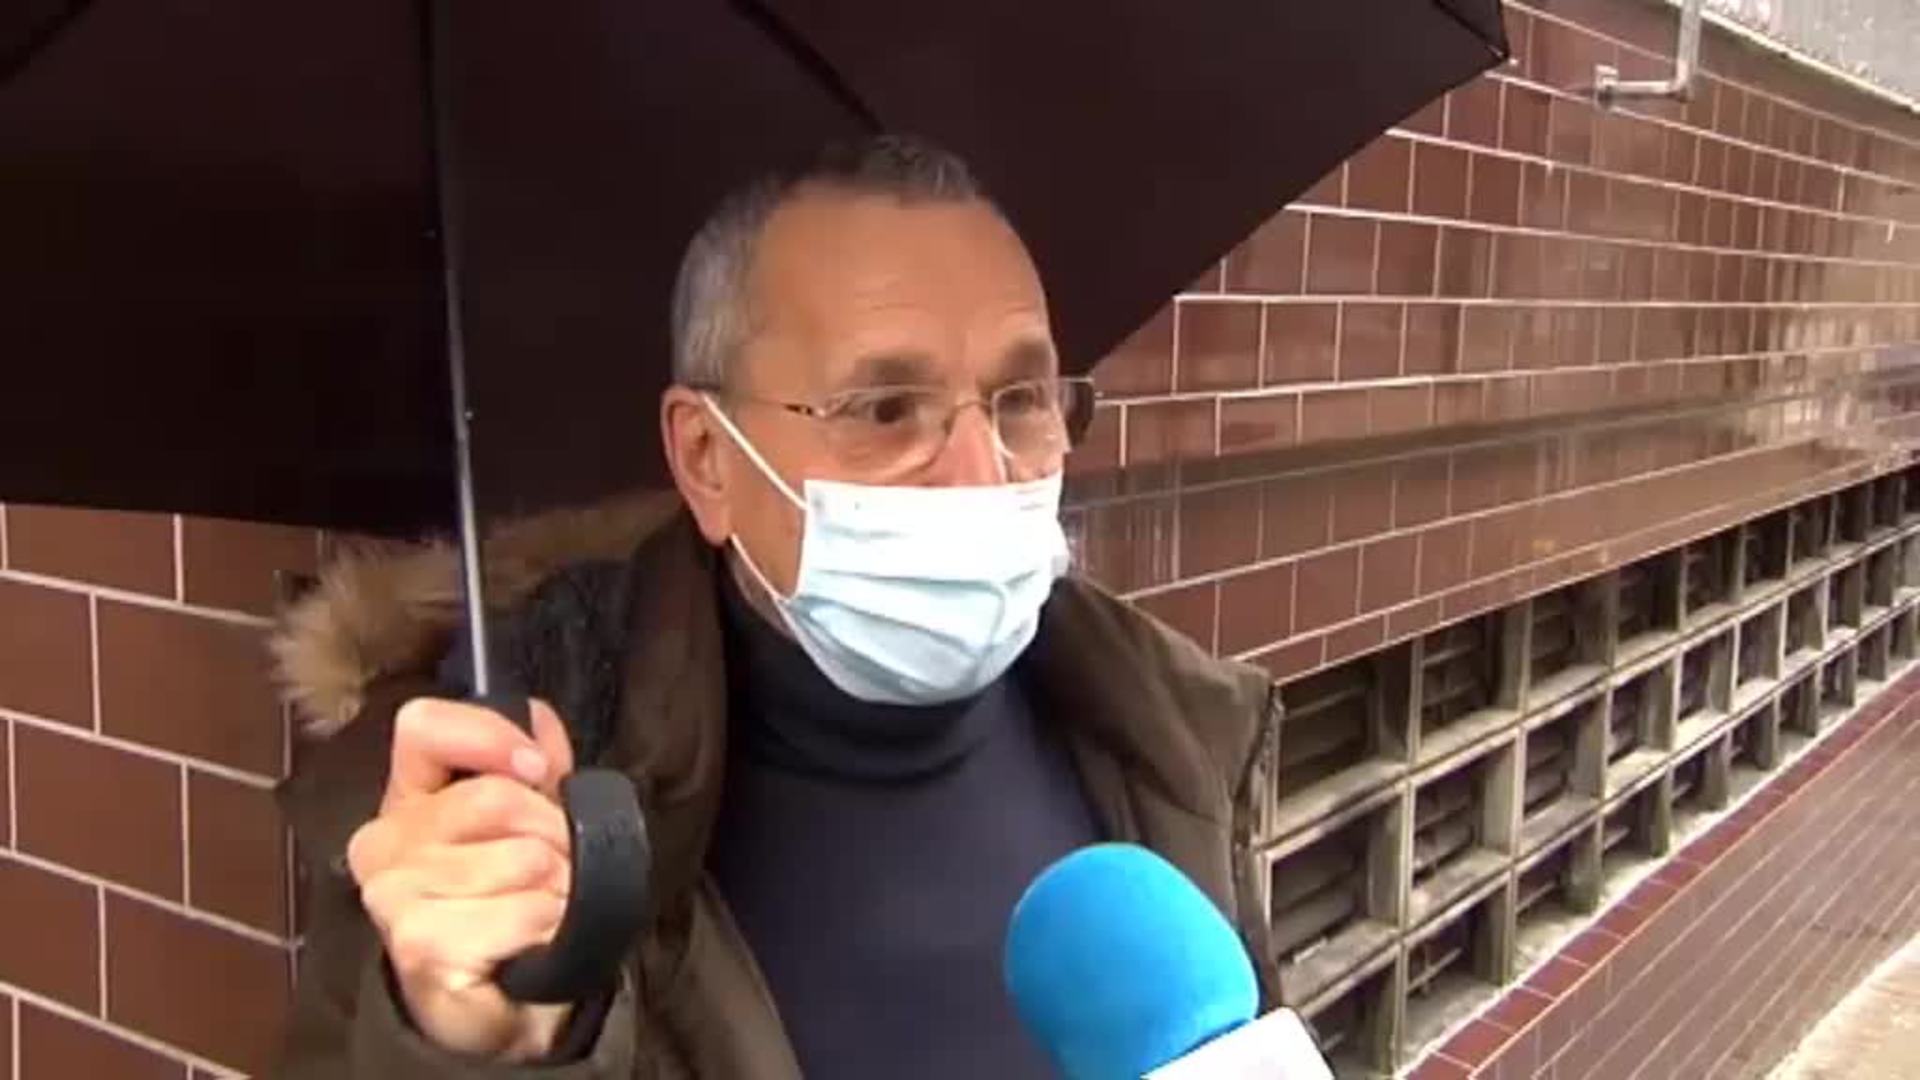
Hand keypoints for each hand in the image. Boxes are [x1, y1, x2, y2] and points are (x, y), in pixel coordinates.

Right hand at [346, 698, 578, 1060]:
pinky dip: (550, 925)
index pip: (424, 726)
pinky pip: (524, 913)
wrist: (497, 1000)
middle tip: (558, 865)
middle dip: (555, 831)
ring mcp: (394, 897)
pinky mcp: (421, 946)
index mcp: (405, 798)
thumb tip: (538, 726)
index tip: (538, 768)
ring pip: (522, 858)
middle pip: (497, 798)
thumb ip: (531, 763)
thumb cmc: (508, 903)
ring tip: (545, 905)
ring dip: (559, 885)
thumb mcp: (524, 820)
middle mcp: (383, 843)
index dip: (490, 735)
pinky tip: (534, 941)